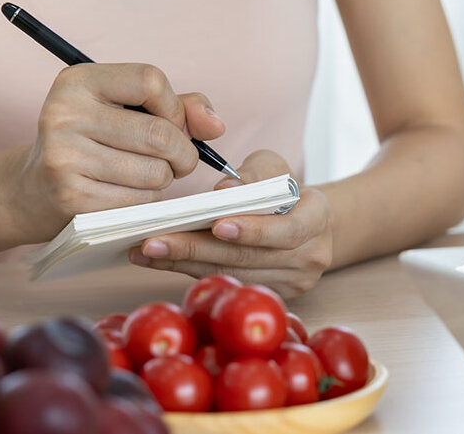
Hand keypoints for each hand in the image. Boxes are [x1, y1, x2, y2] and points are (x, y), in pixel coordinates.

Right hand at [13, 63, 224, 240]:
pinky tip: (126, 195)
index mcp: (78, 80)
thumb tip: (216, 126)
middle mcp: (64, 113)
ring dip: (163, 180)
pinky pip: (139, 202)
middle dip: (182, 153)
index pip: (150, 80)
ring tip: (143, 176)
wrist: (35, 188)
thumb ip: (179, 108)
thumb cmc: (95, 141)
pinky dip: (145, 202)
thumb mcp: (127, 110)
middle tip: (177, 161)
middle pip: (159, 134)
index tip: (172, 124)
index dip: (175, 108)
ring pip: (155, 173)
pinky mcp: (71, 198)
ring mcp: (64, 157)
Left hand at [128, 150, 333, 298]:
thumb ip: (253, 174)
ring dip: (183, 263)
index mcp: (317, 220)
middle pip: (247, 257)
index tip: (216, 224)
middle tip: (154, 241)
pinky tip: (159, 261)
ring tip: (146, 251)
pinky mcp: (270, 296)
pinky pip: (225, 282)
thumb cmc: (284, 189)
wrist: (306, 223)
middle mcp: (309, 258)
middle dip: (196, 248)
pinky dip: (189, 271)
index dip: (251, 230)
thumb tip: (223, 192)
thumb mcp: (274, 168)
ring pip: (231, 274)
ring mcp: (291, 284)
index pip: (285, 230)